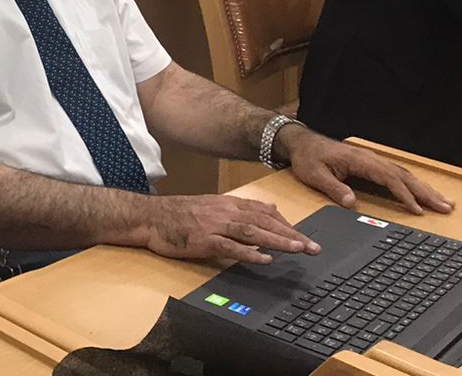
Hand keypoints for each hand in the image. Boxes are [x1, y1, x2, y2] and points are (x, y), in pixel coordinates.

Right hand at [144, 194, 318, 265]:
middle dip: (291, 233)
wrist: (148, 217)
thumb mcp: (207, 207)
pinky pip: (231, 247)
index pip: (263, 210)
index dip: (285, 222)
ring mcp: (214, 225)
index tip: (302, 234)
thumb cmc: (175, 214)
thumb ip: (233, 211)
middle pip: (264, 221)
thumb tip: (262, 214)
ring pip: (253, 231)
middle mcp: (224, 211)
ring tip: (299, 250)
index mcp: (225, 203)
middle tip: (313, 246)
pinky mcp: (204, 240)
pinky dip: (250, 253)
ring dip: (279, 241)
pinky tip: (265, 259)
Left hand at [282, 127, 454, 215]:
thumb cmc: (308, 158)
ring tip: (443, 202)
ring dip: (424, 188)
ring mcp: (371, 160)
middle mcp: (369, 158)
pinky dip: (412, 184)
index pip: (388, 178)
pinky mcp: (371, 164)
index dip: (404, 195)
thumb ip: (332, 188)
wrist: (301, 143)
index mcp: (358, 160)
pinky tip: (423, 192)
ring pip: (403, 174)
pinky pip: (396, 174)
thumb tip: (351, 202)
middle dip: (425, 192)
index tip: (417, 209)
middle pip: (402, 176)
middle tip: (445, 207)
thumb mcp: (314, 174)